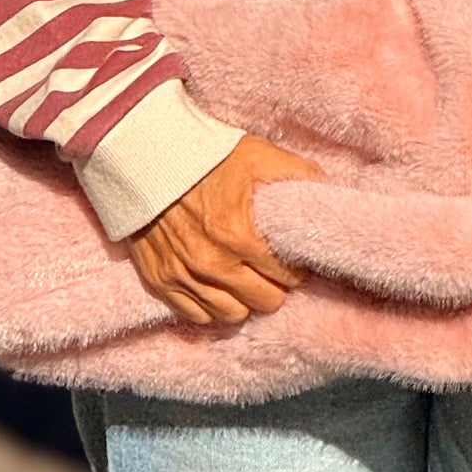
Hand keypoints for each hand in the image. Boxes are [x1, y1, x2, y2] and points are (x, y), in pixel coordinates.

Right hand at [127, 135, 318, 325]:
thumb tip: (324, 192)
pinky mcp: (160, 280)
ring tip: (248, 284)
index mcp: (240, 235)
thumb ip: (297, 174)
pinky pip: (195, 316)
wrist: (146, 156)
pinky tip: (219, 290)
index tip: (293, 260)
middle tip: (273, 273)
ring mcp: (184, 275)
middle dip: (274, 288)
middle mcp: (213, 264)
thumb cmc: (206, 156)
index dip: (296, 269)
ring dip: (244, 302)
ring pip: (231, 315)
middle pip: (264, 302)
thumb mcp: (259, 155)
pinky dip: (210, 308)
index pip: (288, 276)